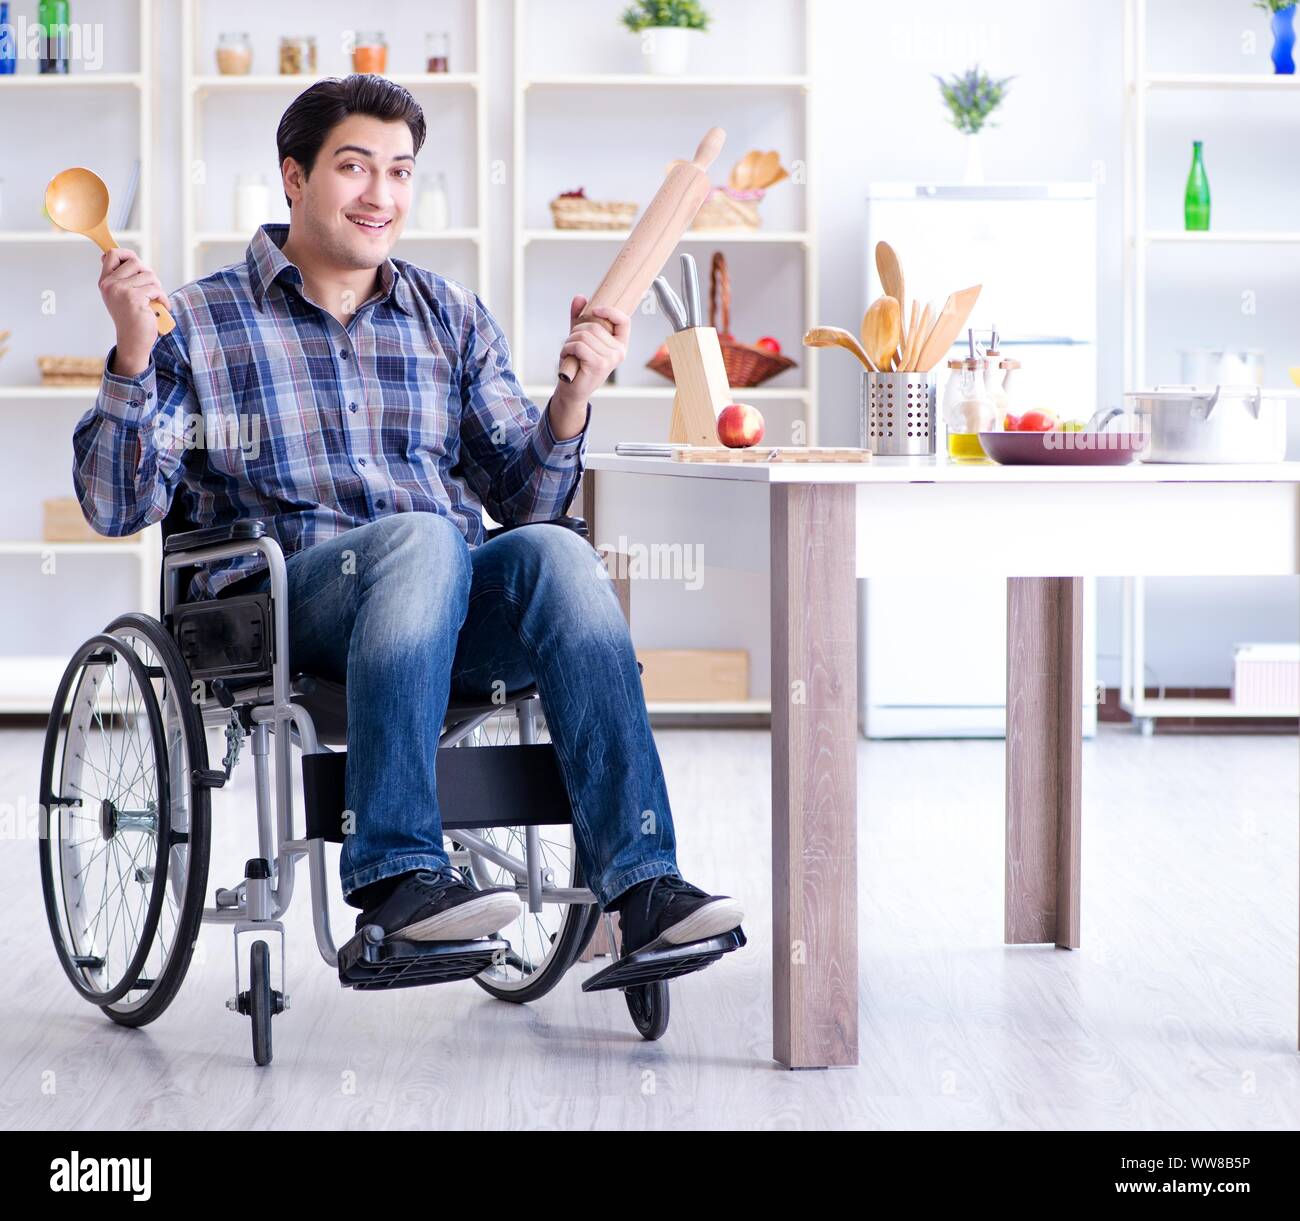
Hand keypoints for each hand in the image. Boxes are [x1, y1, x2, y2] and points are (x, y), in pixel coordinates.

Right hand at [99, 248, 167, 375]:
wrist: (133, 341)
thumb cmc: (132, 318)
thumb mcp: (122, 295)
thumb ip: (123, 278)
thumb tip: (126, 257)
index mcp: (105, 281)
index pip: (112, 254)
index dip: (127, 254)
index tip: (138, 263)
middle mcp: (110, 284)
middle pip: (135, 262)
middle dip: (148, 274)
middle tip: (152, 289)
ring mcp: (120, 290)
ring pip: (149, 275)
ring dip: (157, 287)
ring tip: (155, 300)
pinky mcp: (134, 298)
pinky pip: (156, 288)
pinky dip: (163, 298)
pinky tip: (161, 307)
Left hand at [556, 295, 630, 406]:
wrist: (572, 390)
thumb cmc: (578, 364)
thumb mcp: (579, 337)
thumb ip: (580, 318)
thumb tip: (580, 298)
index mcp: (620, 345)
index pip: (624, 321)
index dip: (610, 311)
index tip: (595, 310)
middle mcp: (619, 352)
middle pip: (595, 325)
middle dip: (577, 330)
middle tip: (572, 344)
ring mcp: (611, 359)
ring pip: (585, 335)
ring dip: (570, 341)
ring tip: (569, 351)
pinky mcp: (599, 365)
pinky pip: (579, 345)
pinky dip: (567, 348)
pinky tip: (567, 356)